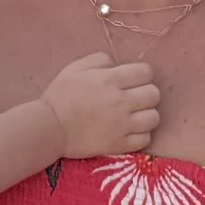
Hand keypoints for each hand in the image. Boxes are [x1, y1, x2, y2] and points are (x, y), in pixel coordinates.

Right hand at [39, 52, 160, 157]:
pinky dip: (141, 135)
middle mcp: (121, 101)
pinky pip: (145, 139)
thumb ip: (99, 60)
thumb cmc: (60, 96)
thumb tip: (116, 64)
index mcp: (111, 80)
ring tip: (135, 116)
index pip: (146, 72)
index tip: (133, 80)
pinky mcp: (119, 144)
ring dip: (146, 115)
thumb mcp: (75, 68)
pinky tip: (130, 131)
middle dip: (146, 93)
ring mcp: (122, 125)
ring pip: (154, 118)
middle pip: (154, 94)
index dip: (141, 74)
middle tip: (134, 98)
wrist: (49, 128)